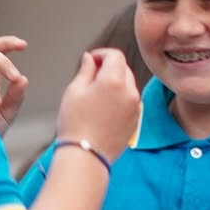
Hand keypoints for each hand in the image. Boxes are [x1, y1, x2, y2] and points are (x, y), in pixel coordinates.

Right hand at [56, 48, 139, 163]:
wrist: (86, 156)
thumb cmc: (76, 124)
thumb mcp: (74, 90)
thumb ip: (86, 69)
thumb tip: (90, 59)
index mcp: (114, 80)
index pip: (115, 55)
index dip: (101, 54)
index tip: (91, 61)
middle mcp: (130, 91)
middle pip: (123, 68)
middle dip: (108, 68)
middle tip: (91, 77)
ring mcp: (135, 107)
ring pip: (128, 85)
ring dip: (115, 83)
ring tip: (96, 95)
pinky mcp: (136, 120)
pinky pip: (130, 101)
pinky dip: (120, 98)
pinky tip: (104, 109)